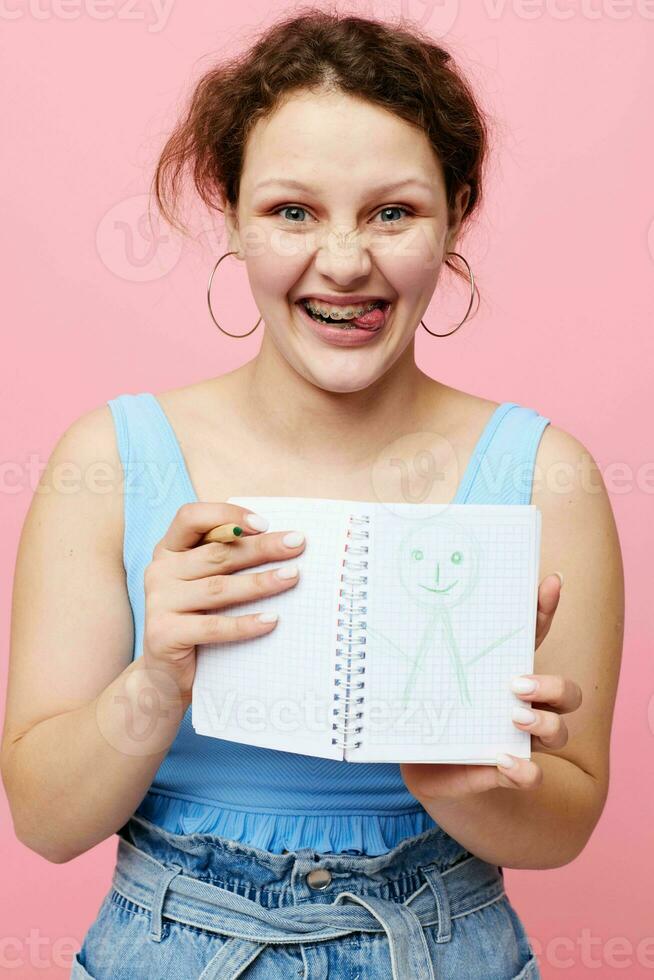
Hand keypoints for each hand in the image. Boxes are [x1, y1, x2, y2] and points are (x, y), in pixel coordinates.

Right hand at [142, 502, 305, 701]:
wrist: (165, 676)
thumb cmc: (198, 620)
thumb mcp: (207, 583)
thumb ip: (227, 559)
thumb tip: (283, 543)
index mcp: (169, 549)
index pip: (191, 517)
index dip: (226, 515)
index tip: (264, 523)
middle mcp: (160, 571)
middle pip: (216, 553)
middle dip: (261, 547)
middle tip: (297, 544)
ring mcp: (158, 602)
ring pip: (218, 587)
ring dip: (259, 582)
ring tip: (293, 576)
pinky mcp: (163, 633)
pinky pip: (213, 626)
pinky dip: (245, 623)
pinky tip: (272, 620)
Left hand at [401, 572, 581, 803]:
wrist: (421, 765)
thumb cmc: (430, 712)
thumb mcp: (427, 677)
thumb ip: (422, 652)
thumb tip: (396, 608)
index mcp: (505, 672)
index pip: (534, 638)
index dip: (545, 609)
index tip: (550, 582)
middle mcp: (524, 706)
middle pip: (566, 691)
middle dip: (552, 684)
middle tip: (516, 683)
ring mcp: (520, 740)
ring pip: (560, 730)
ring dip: (545, 723)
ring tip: (514, 718)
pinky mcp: (507, 772)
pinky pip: (531, 774)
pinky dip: (523, 770)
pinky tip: (504, 760)